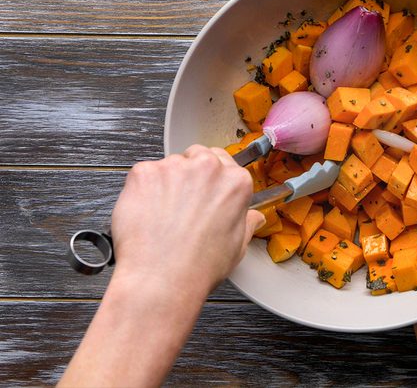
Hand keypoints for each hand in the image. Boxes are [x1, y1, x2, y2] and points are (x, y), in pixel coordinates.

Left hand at [110, 144, 264, 299]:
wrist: (161, 279)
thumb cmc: (199, 266)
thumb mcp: (237, 246)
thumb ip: (247, 223)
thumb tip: (254, 218)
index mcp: (235, 182)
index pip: (224, 162)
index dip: (212, 179)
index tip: (205, 191)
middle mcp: (207, 168)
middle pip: (197, 157)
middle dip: (191, 175)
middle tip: (184, 204)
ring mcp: (174, 168)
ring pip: (169, 165)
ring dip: (167, 183)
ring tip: (163, 214)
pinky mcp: (144, 173)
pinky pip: (143, 174)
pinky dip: (142, 190)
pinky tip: (147, 213)